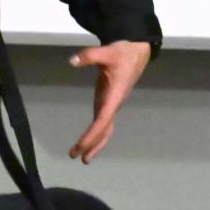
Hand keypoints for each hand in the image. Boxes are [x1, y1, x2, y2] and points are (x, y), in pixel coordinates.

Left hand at [67, 40, 152, 163]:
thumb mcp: (106, 51)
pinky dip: (95, 134)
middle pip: (104, 131)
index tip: (81, 146)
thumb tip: (73, 61)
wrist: (136, 53)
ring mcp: (111, 105)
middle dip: (92, 145)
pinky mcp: (107, 102)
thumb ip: (89, 56)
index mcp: (115, 97)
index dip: (92, 134)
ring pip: (105, 130)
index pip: (102, 120)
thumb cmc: (123, 53)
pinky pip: (102, 123)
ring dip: (95, 144)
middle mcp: (114, 105)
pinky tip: (87, 143)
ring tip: (82, 158)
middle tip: (78, 158)